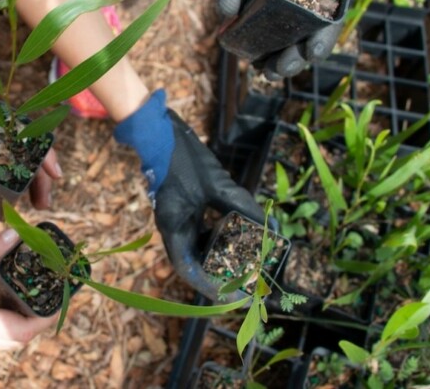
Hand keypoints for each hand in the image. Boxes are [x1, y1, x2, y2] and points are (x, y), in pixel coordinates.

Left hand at [0, 62, 61, 207]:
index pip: (25, 134)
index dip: (44, 156)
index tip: (55, 177)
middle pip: (24, 144)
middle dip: (37, 173)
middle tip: (41, 203)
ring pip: (13, 146)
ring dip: (24, 171)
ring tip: (31, 199)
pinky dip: (8, 165)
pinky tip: (8, 184)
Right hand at [0, 229, 55, 349]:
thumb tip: (17, 236)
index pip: (19, 332)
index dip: (44, 319)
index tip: (59, 298)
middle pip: (13, 341)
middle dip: (37, 322)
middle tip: (50, 293)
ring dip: (20, 323)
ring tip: (32, 292)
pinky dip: (2, 320)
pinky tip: (3, 293)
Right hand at [115, 91, 266, 300]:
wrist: (160, 132)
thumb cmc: (183, 158)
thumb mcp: (218, 183)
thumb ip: (242, 205)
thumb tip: (269, 228)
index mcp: (174, 227)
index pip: (190, 270)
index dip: (213, 288)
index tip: (236, 297)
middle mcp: (174, 228)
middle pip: (196, 264)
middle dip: (221, 276)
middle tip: (247, 284)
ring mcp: (178, 219)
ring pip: (199, 249)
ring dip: (220, 258)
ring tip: (246, 264)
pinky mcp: (184, 209)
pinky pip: (201, 232)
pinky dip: (218, 238)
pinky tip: (237, 237)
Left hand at [217, 0, 340, 79]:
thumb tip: (225, 13)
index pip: (331, 19)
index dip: (323, 40)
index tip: (311, 53)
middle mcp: (315, 2)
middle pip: (312, 39)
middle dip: (295, 59)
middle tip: (276, 70)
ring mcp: (297, 12)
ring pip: (297, 45)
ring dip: (283, 62)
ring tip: (265, 72)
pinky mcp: (279, 19)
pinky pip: (280, 41)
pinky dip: (270, 53)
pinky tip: (258, 63)